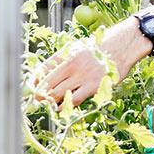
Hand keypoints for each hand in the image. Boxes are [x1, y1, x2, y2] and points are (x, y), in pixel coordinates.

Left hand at [36, 4, 153, 106]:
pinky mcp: (93, 86)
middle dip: (39, 95)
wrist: (123, 45)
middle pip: (47, 84)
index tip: (30, 89)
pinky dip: (65, 106)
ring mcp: (82, 76)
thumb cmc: (101, 46)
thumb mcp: (79, 47)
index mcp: (66, 54)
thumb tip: (47, 72)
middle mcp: (71, 64)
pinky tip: (62, 108)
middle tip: (35, 102)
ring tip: (47, 106)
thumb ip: (64, 59)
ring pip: (57, 94)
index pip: (42, 70)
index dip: (34, 82)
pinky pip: (74, 99)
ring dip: (50, 102)